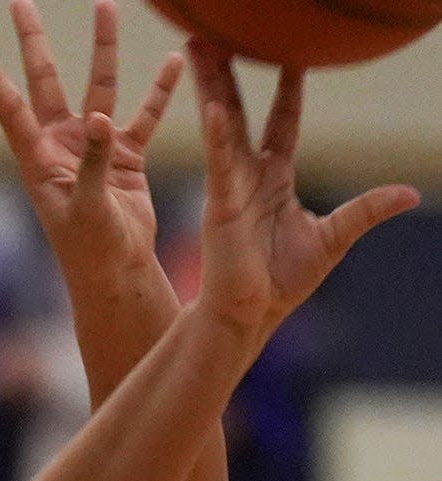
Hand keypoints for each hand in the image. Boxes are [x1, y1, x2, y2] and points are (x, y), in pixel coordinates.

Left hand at [0, 0, 183, 284]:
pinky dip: (159, 90)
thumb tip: (100, 119)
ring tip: (106, 7)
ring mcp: (94, 146)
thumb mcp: (87, 207)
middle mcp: (62, 145)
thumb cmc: (90, 250)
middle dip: (34, 42)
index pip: (12, 111)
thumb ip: (93, 162)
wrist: (117, 272)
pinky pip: (144, 114)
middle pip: (46, 82)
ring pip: (99, 86)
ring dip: (103, 49)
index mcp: (39, 160)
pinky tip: (174, 63)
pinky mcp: (126, 156)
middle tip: (19, 3)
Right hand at [190, 41, 419, 340]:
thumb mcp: (334, 238)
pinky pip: (219, 164)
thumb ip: (366, 210)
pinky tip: (214, 107)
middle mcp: (248, 176)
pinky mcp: (219, 206)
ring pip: (222, 125)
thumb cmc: (282, 284)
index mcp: (274, 180)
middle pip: (241, 111)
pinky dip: (217, 136)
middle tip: (219, 37)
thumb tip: (409, 194)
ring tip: (198, 48)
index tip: (294, 56)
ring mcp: (230, 187)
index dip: (288, 88)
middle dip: (230, 74)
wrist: (250, 316)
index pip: (282, 122)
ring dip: (211, 87)